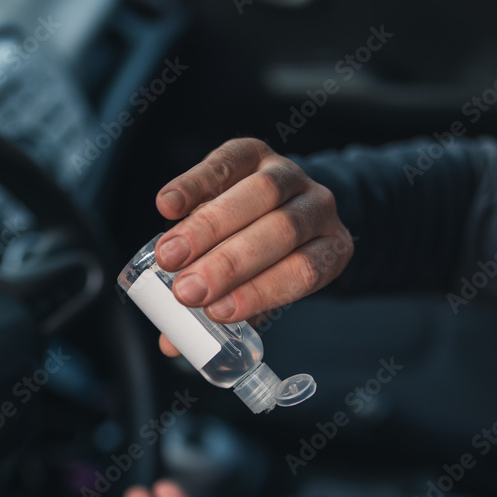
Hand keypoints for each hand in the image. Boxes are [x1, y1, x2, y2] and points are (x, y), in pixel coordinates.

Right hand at [154, 137, 352, 356]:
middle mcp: (318, 208)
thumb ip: (222, 315)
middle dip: (228, 264)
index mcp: (330, 251)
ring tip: (167, 258)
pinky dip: (194, 185)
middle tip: (185, 292)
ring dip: (207, 229)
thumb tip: (171, 345)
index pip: (303, 272)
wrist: (277, 207)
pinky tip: (166, 207)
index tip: (216, 313)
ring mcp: (289, 174)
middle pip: (281, 232)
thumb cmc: (268, 264)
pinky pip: (227, 162)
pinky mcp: (253, 151)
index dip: (260, 292)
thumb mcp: (257, 293)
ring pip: (258, 195)